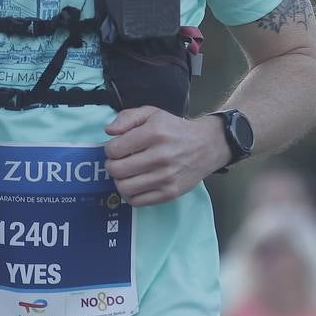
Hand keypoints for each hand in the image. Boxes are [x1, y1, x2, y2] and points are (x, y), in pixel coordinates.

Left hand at [103, 108, 228, 206]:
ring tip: (126, 173)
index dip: (110, 149)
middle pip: (117, 170)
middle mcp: (160, 156)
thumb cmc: (175, 129)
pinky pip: (138, 201)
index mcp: (154, 133)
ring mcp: (166, 177)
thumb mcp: (151, 113)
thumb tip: (109, 131)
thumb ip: (127, 117)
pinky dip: (130, 195)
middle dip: (112, 165)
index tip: (117, 148)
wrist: (206, 146)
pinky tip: (135, 184)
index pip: (114, 149)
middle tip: (118, 161)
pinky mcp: (170, 193)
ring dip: (119, 181)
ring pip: (124, 188)